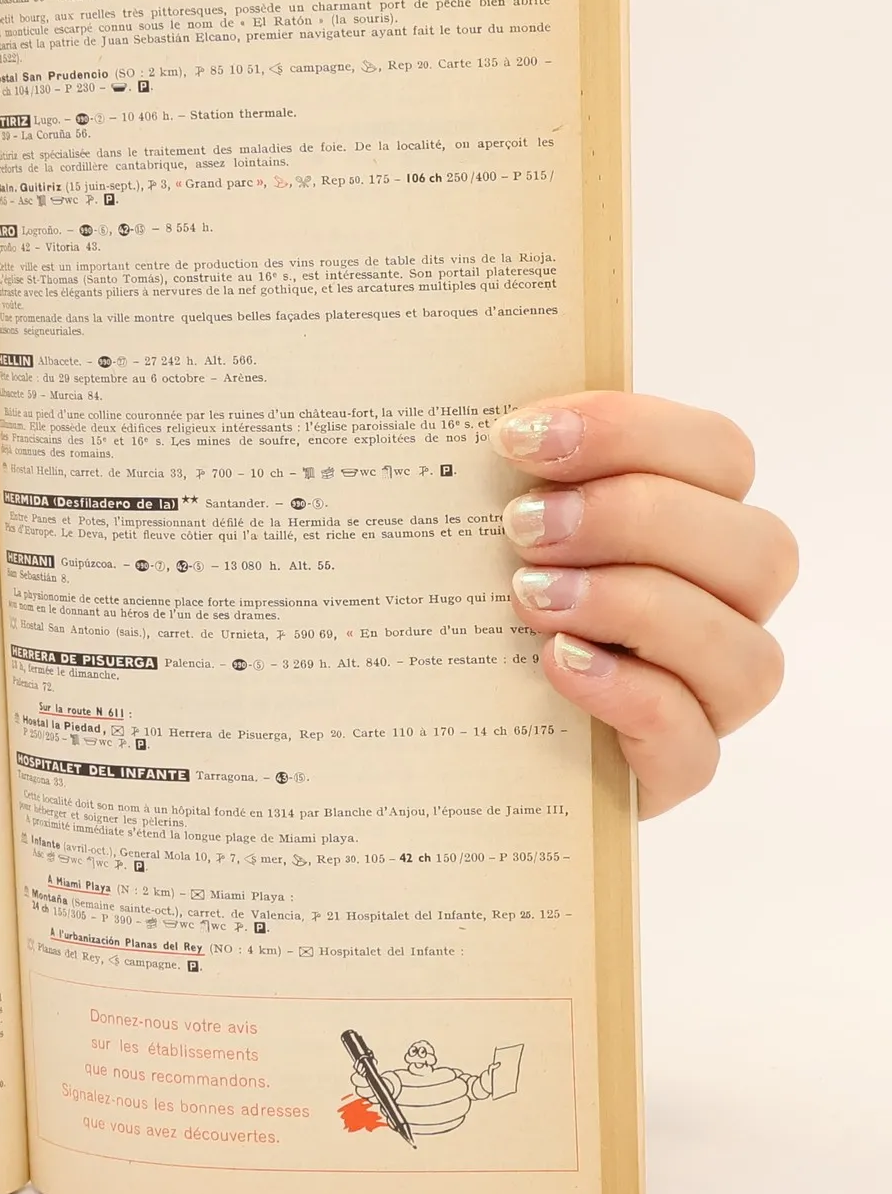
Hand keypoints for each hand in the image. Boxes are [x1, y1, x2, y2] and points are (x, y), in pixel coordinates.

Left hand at [492, 391, 795, 816]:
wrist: (438, 728)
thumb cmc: (471, 600)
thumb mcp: (480, 527)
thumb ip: (503, 471)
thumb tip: (484, 421)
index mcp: (693, 519)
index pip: (716, 453)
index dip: (627, 431)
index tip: (516, 437)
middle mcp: (722, 606)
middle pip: (755, 549)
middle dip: (633, 518)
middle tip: (521, 525)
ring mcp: (706, 695)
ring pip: (743, 651)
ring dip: (633, 607)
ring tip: (528, 597)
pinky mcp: (670, 771)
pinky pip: (693, 744)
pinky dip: (630, 695)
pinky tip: (556, 664)